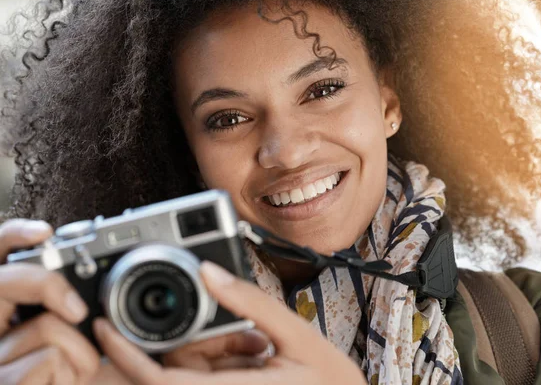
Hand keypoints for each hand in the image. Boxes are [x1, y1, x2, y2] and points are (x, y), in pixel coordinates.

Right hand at [0, 219, 99, 384]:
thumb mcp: (64, 333)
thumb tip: (91, 275)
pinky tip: (61, 384)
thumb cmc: (62, 373)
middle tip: (77, 310)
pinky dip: (72, 372)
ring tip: (69, 370)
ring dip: (78, 350)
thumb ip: (60, 305)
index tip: (44, 232)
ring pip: (46, 326)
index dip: (14, 237)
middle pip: (7, 282)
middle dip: (49, 286)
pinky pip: (50, 359)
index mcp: (2, 310)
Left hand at [95, 261, 366, 384]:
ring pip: (190, 375)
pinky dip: (216, 362)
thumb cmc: (332, 383)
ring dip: (205, 353)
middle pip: (171, 374)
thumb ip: (253, 303)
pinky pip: (207, 380)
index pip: (161, 381)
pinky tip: (254, 355)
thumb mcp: (298, 336)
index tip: (105, 326)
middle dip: (181, 345)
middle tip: (228, 329)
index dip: (126, 356)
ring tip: (257, 346)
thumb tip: (209, 271)